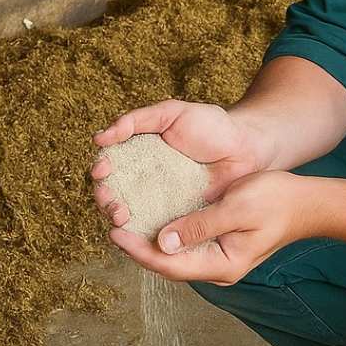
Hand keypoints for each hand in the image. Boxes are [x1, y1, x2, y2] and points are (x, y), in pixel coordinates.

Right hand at [90, 99, 270, 229]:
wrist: (247, 148)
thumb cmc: (211, 125)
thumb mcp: (170, 113)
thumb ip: (136, 120)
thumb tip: (99, 139)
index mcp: (139, 154)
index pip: (110, 166)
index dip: (101, 170)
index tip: (102, 170)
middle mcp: (145, 180)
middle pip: (114, 194)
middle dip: (105, 198)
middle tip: (110, 198)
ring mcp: (160, 202)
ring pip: (130, 214)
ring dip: (117, 217)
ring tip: (121, 215)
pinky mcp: (177, 220)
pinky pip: (155, 229)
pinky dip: (141, 233)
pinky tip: (136, 232)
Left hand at [109, 170, 321, 284]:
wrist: (307, 203)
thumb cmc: (276, 201)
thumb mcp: (236, 207)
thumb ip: (199, 225)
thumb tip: (162, 242)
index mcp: (222, 265)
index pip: (169, 265)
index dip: (138, 250)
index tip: (114, 232)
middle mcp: (217, 268)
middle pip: (166, 263)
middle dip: (137, 246)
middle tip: (111, 224)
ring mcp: (218, 259)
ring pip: (173, 254)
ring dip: (148, 239)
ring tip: (123, 220)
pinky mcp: (218, 246)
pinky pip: (184, 243)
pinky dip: (164, 231)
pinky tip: (149, 215)